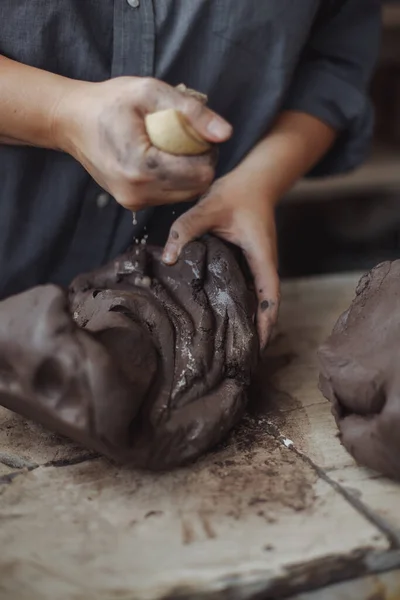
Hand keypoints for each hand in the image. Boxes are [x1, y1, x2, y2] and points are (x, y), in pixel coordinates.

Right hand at [54, 77, 231, 209]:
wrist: (71, 122)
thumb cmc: (109, 102)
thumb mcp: (150, 93)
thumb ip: (191, 112)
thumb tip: (226, 134)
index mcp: (142, 167)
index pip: (200, 173)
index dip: (208, 152)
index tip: (198, 133)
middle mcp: (138, 193)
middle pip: (196, 187)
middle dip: (201, 164)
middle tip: (189, 140)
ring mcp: (134, 202)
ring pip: (185, 195)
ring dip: (189, 173)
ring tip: (174, 148)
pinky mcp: (132, 204)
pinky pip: (169, 196)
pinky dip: (175, 179)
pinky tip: (163, 159)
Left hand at [162, 171, 279, 348]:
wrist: (254, 181)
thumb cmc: (236, 194)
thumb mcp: (209, 207)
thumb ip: (186, 229)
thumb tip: (168, 258)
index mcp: (262, 258)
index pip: (270, 298)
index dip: (266, 324)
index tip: (258, 349)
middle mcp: (263, 267)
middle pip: (265, 307)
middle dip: (257, 332)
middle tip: (239, 358)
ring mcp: (257, 267)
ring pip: (257, 301)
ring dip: (249, 321)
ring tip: (230, 346)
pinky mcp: (248, 264)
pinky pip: (247, 290)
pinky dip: (240, 307)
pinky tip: (222, 317)